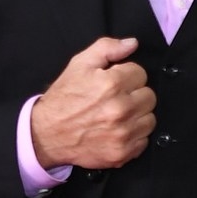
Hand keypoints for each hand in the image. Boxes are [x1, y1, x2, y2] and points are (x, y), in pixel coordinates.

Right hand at [30, 37, 155, 170]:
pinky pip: (143, 141)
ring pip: (149, 119)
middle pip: (149, 97)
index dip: (128, 76)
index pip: (141, 74)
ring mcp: (123, 133)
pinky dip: (134, 137)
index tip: (116, 82)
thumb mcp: (79, 64)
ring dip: (137, 116)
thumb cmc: (64, 98)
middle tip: (117, 99)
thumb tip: (132, 43)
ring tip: (118, 116)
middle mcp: (121, 109)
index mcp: (112, 84)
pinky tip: (117, 131)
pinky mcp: (122, 153)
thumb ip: (107, 48)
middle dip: (135, 95)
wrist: (47, 134)